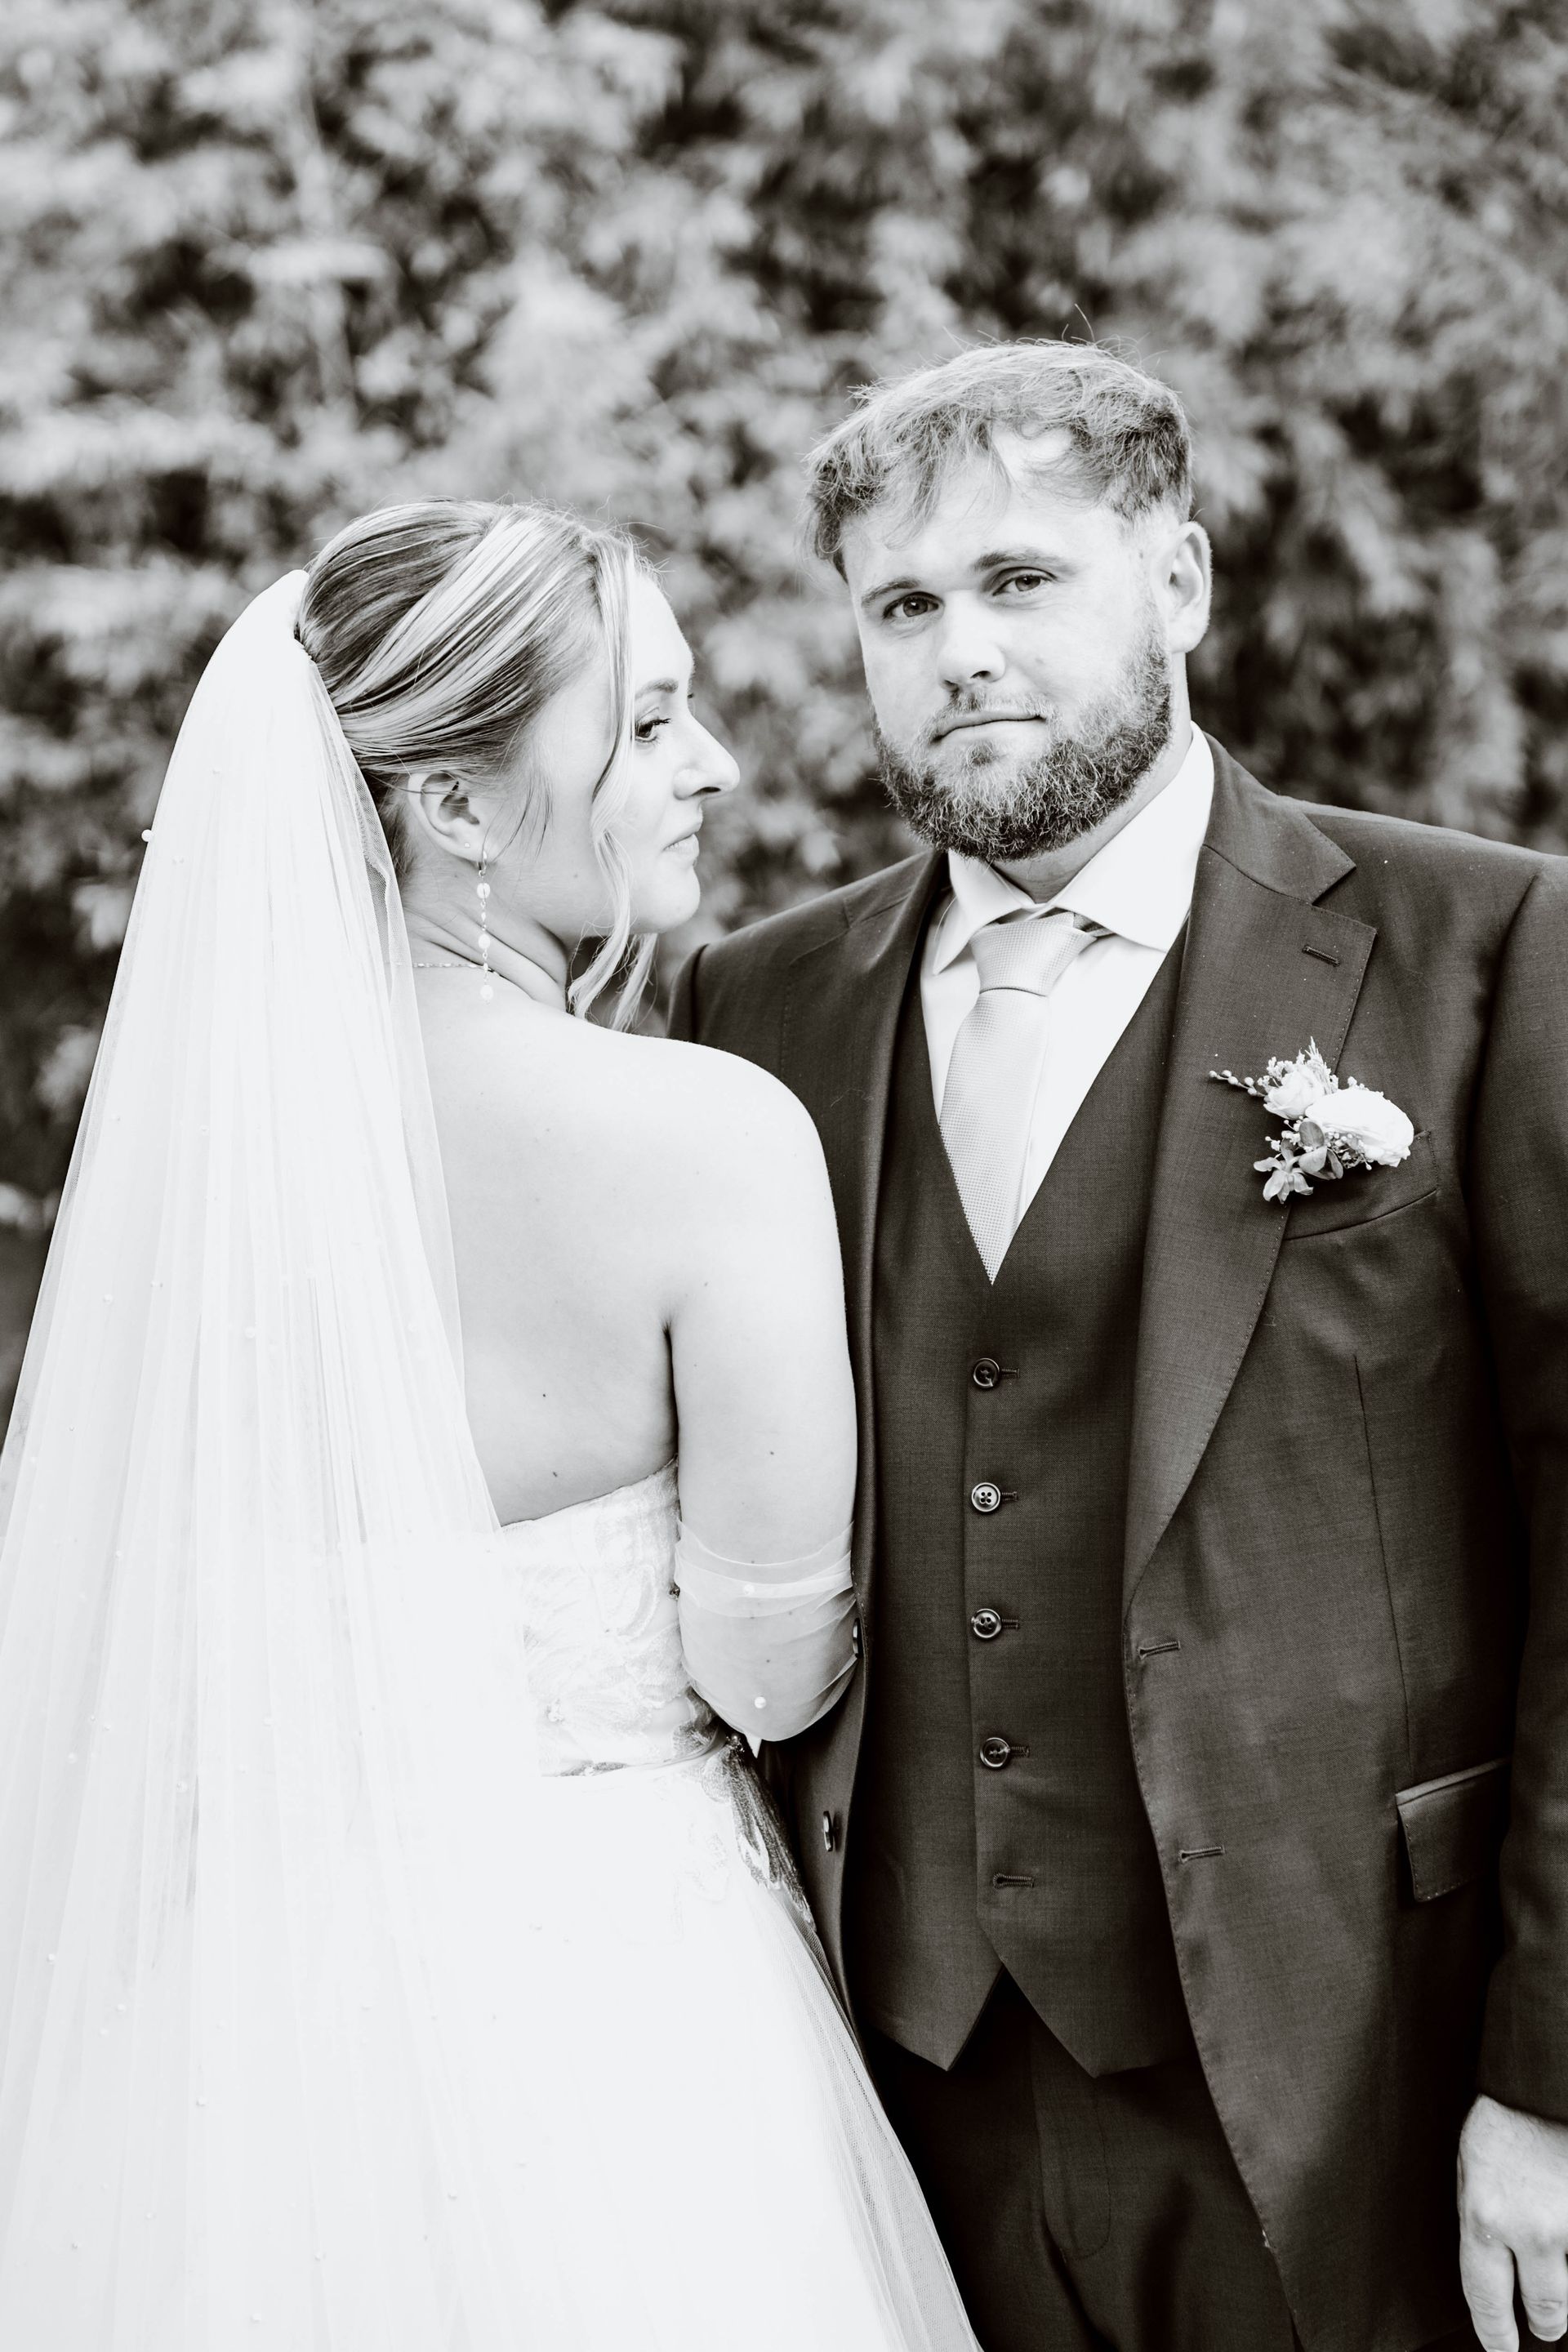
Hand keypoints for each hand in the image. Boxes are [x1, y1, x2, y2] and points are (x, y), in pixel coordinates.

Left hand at [1460, 2094, 1567, 2347]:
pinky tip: (1563, 2225)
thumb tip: (1495, 2284)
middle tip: (1541, 2313)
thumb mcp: (1469, 2175)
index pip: (1487, 2301)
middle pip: (1546, 2312)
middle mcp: (1530, 2229)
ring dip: (1567, 2289)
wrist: (1538, 2087)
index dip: (1495, 2335)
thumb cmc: (1501, 2124)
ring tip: (1555, 2256)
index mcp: (1485, 2218)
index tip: (1500, 2348)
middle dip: (1544, 2320)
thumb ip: (1481, 2230)